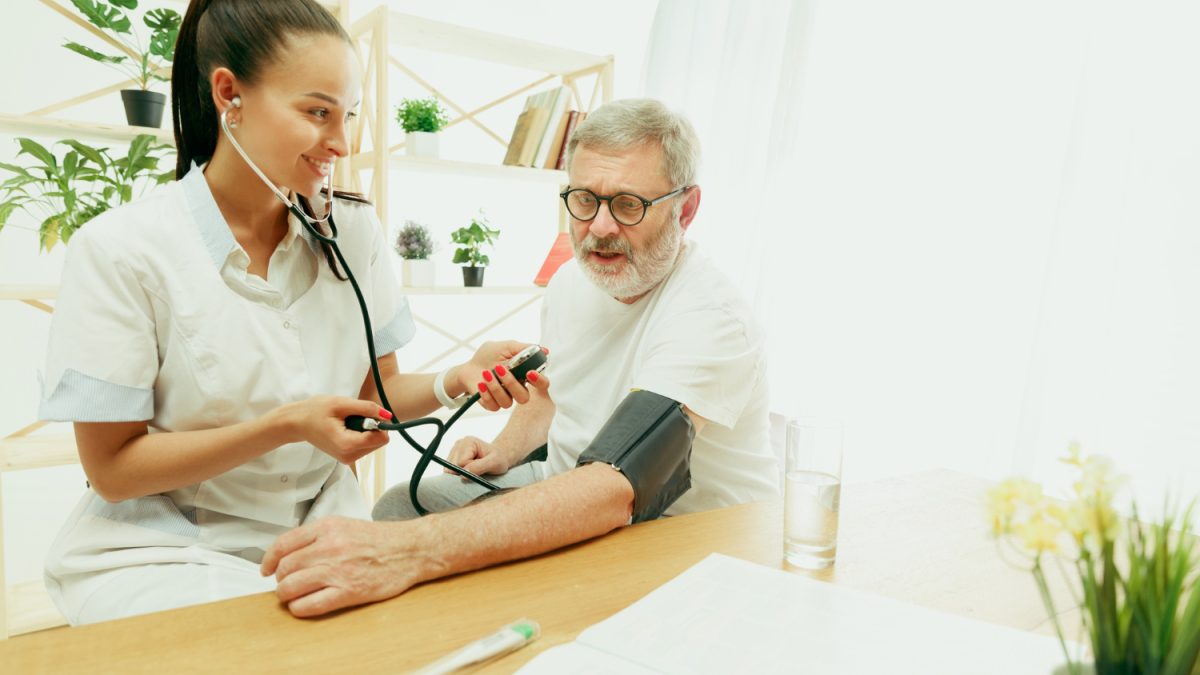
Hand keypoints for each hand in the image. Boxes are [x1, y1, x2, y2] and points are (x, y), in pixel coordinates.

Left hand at [261, 517, 422, 616]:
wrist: (410, 549)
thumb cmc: (380, 540)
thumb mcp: (345, 525)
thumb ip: (318, 535)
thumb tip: (291, 552)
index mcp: (327, 527)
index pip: (283, 544)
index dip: (269, 560)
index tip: (266, 568)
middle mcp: (329, 547)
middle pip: (284, 568)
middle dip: (281, 579)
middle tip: (286, 584)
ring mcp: (337, 570)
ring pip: (291, 587)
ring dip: (287, 595)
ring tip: (293, 596)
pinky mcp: (348, 591)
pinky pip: (310, 605)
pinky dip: (299, 608)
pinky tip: (303, 605)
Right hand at [275, 396, 389, 463]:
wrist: (297, 423)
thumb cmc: (316, 411)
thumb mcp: (342, 403)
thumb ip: (366, 408)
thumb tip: (388, 415)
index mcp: (348, 445)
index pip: (381, 438)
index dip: (378, 423)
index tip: (364, 413)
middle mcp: (349, 457)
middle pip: (379, 442)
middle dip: (371, 426)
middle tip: (352, 417)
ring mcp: (348, 459)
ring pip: (373, 444)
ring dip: (365, 430)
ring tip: (345, 422)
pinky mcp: (347, 457)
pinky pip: (365, 446)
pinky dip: (360, 435)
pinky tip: (344, 428)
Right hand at [445, 435, 515, 477]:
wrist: (500, 457)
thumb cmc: (499, 459)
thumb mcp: (495, 463)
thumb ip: (479, 467)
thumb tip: (463, 475)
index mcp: (468, 442)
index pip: (460, 462)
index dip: (470, 470)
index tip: (481, 469)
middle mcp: (459, 444)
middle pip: (452, 466)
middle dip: (464, 473)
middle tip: (478, 470)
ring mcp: (454, 451)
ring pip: (449, 470)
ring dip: (461, 474)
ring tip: (474, 470)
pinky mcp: (452, 458)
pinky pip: (450, 472)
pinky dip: (458, 474)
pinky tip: (469, 470)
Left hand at [455, 342, 549, 411]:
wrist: (469, 367)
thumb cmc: (488, 356)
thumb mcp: (506, 347)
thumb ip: (524, 349)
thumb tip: (544, 350)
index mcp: (524, 375)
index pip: (542, 384)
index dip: (540, 381)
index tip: (530, 373)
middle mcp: (517, 389)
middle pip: (524, 397)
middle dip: (511, 383)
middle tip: (500, 369)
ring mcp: (505, 398)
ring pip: (507, 402)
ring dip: (495, 387)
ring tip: (486, 373)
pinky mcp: (492, 404)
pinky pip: (493, 406)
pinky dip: (486, 394)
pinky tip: (481, 384)